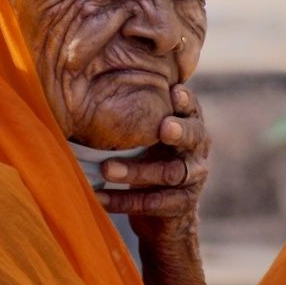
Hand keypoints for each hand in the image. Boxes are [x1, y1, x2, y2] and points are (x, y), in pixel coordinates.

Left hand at [95, 84, 208, 232]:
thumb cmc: (149, 157)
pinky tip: (100, 197)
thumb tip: (88, 72)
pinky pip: (154, 203)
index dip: (186, 101)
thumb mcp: (148, 133)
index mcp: (188, 123)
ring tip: (106, 169)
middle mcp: (196, 148)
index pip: (191, 108)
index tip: (174, 92)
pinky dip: (124, 200)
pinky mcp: (181, 204)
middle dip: (180, 131)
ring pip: (169, 173)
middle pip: (193, 137)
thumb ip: (138, 111)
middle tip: (163, 128)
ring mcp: (193, 178)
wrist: (165, 213)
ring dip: (136, 171)